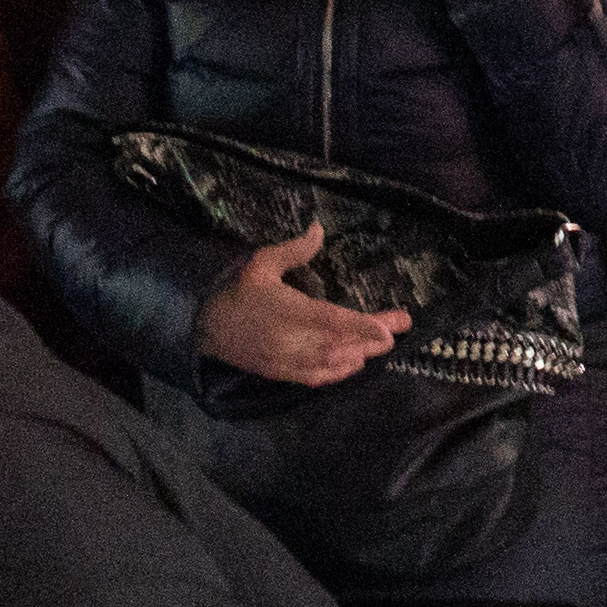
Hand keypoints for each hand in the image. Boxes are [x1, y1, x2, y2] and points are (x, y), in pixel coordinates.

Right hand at [198, 222, 408, 384]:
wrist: (207, 328)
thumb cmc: (239, 291)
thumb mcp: (262, 263)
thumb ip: (294, 250)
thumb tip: (320, 228)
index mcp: (287, 311)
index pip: (331, 320)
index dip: (362, 326)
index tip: (389, 327)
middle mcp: (290, 340)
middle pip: (340, 343)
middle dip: (372, 338)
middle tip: (399, 328)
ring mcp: (287, 361)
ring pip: (332, 363)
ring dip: (361, 354)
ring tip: (385, 343)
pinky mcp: (283, 374)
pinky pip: (317, 377)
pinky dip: (340, 372)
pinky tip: (356, 363)